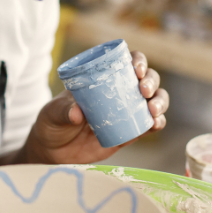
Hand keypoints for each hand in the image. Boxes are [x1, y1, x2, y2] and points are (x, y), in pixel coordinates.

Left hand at [22, 51, 168, 164]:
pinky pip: (148, 126)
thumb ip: (63, 111)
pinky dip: (157, 123)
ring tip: (153, 110)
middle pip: (145, 79)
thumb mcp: (53, 113)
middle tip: (143, 90)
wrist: (53, 152)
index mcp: (102, 78)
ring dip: (159, 102)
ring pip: (153, 101)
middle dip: (151, 81)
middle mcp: (119, 91)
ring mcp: (126, 112)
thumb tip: (78, 114)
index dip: (137, 60)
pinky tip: (156, 124)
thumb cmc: (52, 123)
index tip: (136, 69)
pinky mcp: (129, 133)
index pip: (125, 62)